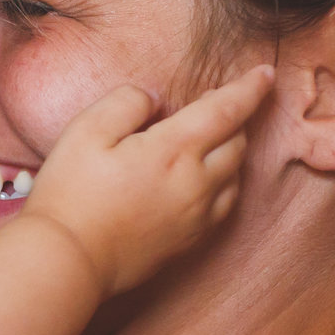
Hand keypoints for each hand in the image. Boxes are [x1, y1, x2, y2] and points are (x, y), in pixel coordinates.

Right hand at [19, 67, 272, 296]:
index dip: (250, 88)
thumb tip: (155, 100)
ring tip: (207, 141)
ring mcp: (197, 216)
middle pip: (237, 142)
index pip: (227, 109)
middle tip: (211, 104)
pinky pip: (224, 206)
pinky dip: (224, 184)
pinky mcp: (189, 242)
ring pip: (235, 176)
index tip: (267, 72)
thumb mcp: (86, 130)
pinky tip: (204, 181)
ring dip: (230, 152)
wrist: (68, 261)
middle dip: (233, 117)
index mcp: (174, 149)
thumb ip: (127, 102)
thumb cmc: (71, 194)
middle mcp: (197, 183)